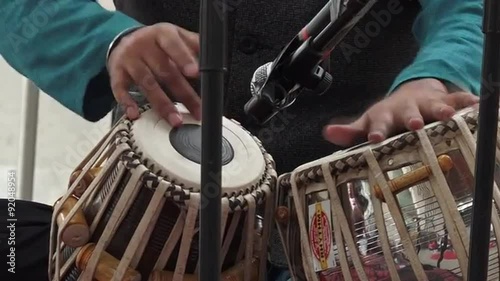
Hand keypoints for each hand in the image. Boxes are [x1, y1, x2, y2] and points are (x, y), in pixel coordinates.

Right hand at [107, 23, 199, 126]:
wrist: (125, 40)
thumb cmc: (157, 43)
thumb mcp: (176, 36)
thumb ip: (194, 45)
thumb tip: (212, 60)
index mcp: (162, 34)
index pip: (173, 45)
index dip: (184, 59)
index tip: (195, 73)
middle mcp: (143, 45)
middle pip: (165, 71)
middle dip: (183, 93)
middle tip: (197, 111)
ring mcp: (129, 59)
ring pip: (147, 84)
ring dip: (162, 104)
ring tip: (176, 120)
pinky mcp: (116, 72)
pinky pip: (120, 89)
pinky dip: (126, 102)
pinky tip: (135, 114)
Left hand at [324, 78, 479, 146]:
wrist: (410, 94)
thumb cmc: (387, 116)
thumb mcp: (368, 122)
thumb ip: (350, 131)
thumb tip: (328, 133)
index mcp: (385, 116)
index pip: (379, 123)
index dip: (378, 130)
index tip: (376, 138)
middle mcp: (405, 108)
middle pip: (408, 113)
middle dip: (411, 118)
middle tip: (415, 125)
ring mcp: (426, 104)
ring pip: (434, 106)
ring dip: (440, 110)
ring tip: (449, 115)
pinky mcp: (445, 101)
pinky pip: (457, 99)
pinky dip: (466, 102)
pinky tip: (475, 105)